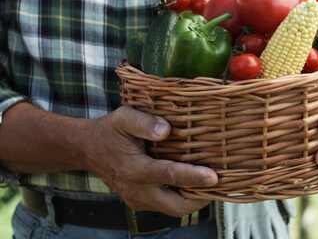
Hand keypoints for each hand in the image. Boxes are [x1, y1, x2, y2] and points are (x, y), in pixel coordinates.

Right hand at [81, 106, 216, 216]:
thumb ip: (144, 123)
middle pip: (176, 206)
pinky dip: (183, 198)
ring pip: (174, 210)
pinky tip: (194, 183)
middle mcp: (137, 190)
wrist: (87, 149)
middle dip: (201, 198)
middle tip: (220, 183)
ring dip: (194, 200)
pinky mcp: (140, 202)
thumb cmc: (110, 130)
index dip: (194, 177)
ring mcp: (138, 200)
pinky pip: (166, 206)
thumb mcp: (123, 118)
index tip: (214, 176)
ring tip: (211, 183)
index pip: (169, 176)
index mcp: (134, 169)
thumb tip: (166, 130)